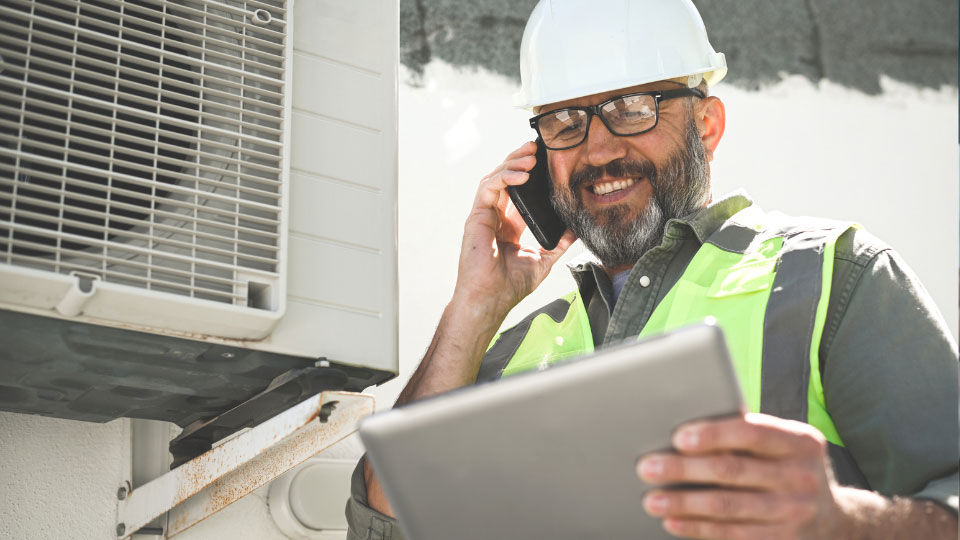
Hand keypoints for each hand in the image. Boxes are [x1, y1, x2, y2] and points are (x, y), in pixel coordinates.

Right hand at [453, 140, 575, 321]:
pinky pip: (488, 188)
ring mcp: (485, 215)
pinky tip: (522, 175)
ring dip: (513, 163)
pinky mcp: (476, 216)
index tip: (547, 162)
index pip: (519, 191)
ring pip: (495, 177)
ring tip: (531, 156)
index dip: (531, 174)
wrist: (491, 299)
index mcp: (510, 225)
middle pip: (506, 178)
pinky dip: (504, 177)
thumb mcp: (543, 259)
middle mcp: (496, 217)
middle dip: (521, 160)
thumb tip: (577, 229)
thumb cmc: (510, 285)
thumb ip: (559, 243)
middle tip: (537, 148)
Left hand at [637, 413, 845, 538]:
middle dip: (684, 469)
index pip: (753, 432)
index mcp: (801, 441)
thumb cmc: (789, 467)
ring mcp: (793, 513)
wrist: (834, 520)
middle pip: (732, 471)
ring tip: (651, 498)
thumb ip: (747, 434)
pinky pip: (732, 534)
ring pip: (727, 507)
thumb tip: (687, 427)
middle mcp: (801, 477)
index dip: (714, 434)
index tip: (678, 437)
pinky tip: (673, 521)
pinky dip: (697, 527)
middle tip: (648, 467)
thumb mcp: (784, 444)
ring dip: (683, 503)